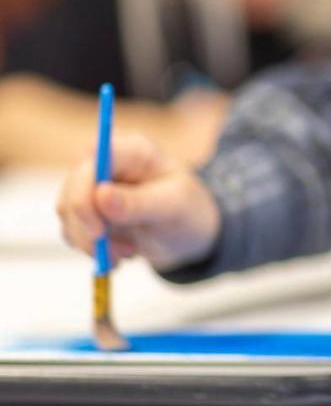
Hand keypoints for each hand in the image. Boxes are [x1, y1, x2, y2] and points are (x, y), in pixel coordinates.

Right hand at [57, 134, 220, 271]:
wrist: (189, 235)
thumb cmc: (188, 212)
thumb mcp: (173, 208)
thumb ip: (138, 203)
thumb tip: (100, 195)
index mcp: (134, 151)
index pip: (94, 158)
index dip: (85, 191)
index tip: (99, 230)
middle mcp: (108, 163)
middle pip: (73, 186)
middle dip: (87, 226)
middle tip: (114, 253)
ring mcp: (94, 186)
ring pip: (68, 212)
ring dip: (90, 241)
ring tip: (128, 253)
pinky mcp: (88, 210)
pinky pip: (72, 229)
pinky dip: (91, 247)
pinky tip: (119, 253)